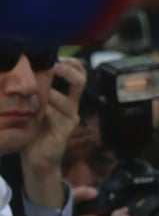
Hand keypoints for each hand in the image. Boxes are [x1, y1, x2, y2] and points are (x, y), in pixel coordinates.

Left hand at [21, 57, 86, 207]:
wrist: (36, 158)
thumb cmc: (32, 130)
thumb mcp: (32, 105)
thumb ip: (33, 90)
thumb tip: (22, 68)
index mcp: (66, 98)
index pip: (79, 75)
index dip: (72, 63)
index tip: (57, 56)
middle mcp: (71, 107)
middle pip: (80, 82)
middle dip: (66, 71)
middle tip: (52, 67)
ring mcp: (69, 119)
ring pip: (65, 99)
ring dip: (48, 93)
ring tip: (32, 93)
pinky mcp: (64, 131)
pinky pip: (56, 115)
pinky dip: (44, 109)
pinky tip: (32, 110)